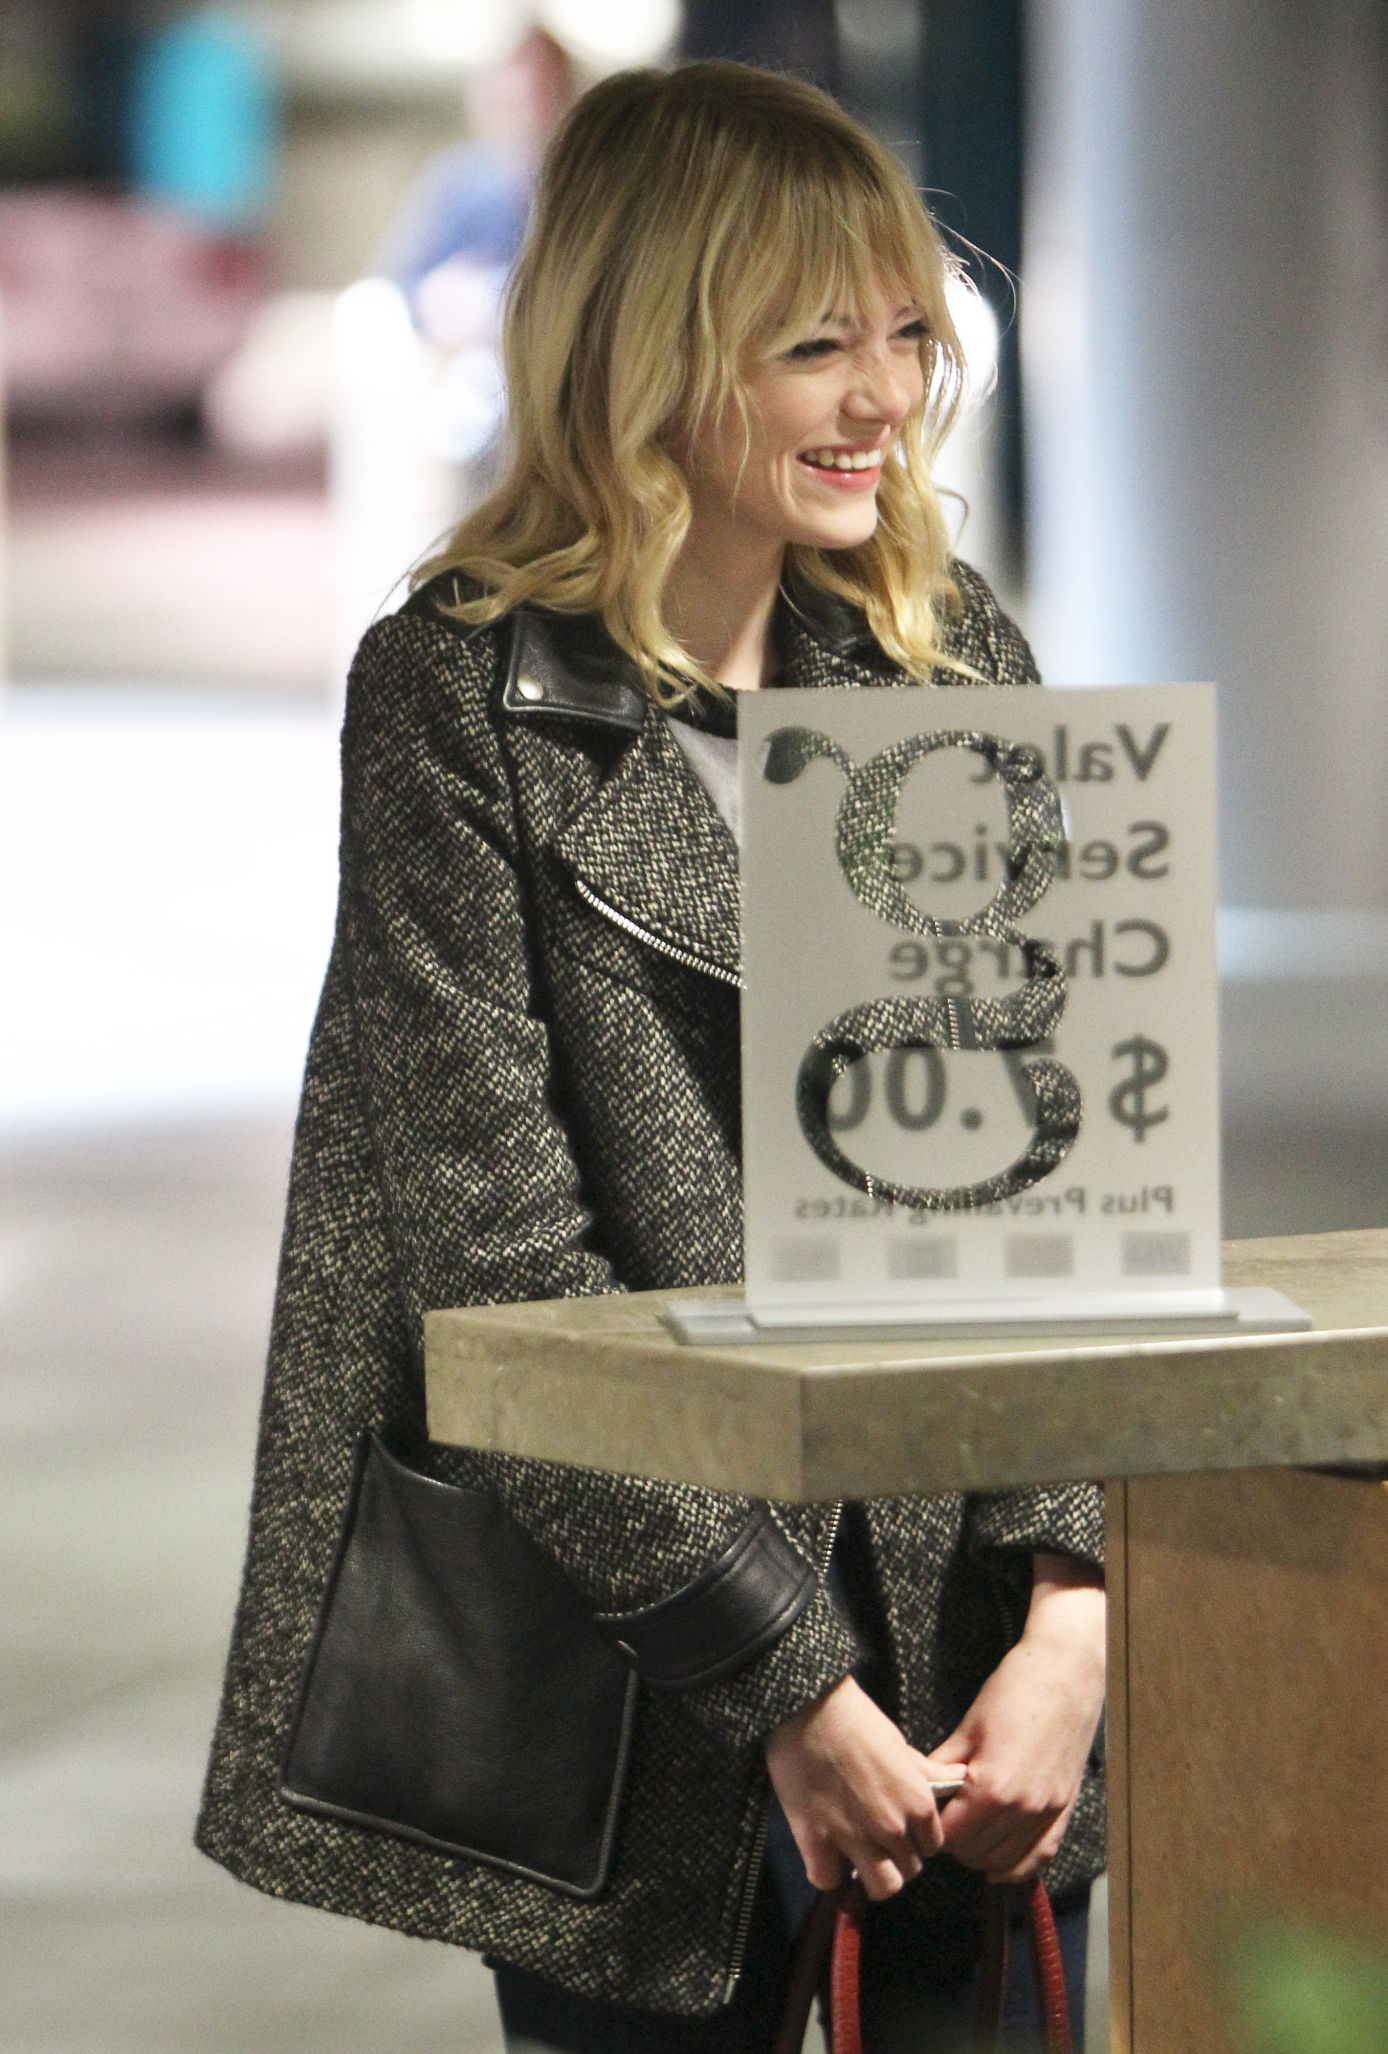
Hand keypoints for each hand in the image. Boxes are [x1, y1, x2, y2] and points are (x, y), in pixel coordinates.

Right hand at [764, 1676, 968, 1901]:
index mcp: (917, 1803)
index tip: (901, 1830)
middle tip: (877, 1840)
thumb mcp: (899, 1744)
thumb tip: (959, 1778)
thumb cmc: (857, 1719)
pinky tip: (824, 1853)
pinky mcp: (816, 1843)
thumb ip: (928, 1772)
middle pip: (909, 1871)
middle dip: (896, 1858)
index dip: (917, 1840)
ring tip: (856, 1855)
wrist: (807, 1709)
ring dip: (871, 1875)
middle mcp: (892, 1828)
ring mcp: (854, 1839)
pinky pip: (830, 1881)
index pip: (932, 1847)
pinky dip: (827, 1872)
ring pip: (881, 1887)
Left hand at [926, 1553, 1105, 1884]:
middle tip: (946, 1815)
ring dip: (982, 1853)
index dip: (933, 1827)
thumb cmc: (1016, 1689)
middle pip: (975, 1854)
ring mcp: (1048, 1813)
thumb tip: (922, 1791)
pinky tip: (998, 1858)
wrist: (1067, 1671)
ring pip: (1005, 1863)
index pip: (950, 1836)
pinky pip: (1039, 1857)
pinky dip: (1016, 1865)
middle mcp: (1023, 1809)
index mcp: (993, 1788)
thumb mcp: (969, 1726)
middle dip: (955, 1840)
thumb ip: (943, 1766)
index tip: (928, 1812)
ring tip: (970, 1827)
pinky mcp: (1065, 1809)